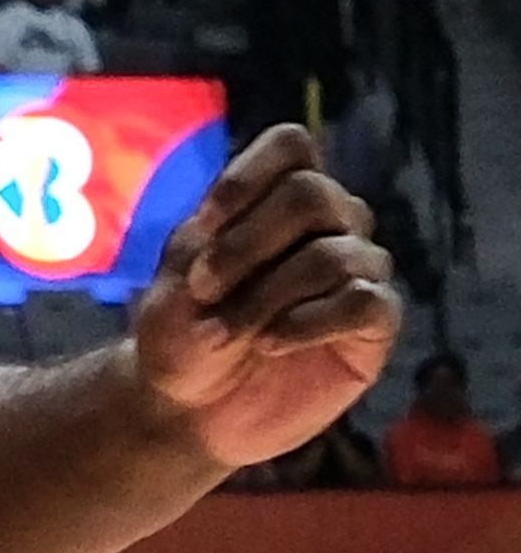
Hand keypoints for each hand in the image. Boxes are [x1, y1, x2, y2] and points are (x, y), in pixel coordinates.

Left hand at [134, 124, 401, 465]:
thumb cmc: (178, 333)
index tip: (203, 224)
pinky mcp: (374, 327)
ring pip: (338, 254)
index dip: (248, 176)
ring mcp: (356, 273)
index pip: (293, 146)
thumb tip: (286, 191)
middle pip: (314, 195)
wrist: (183, 406)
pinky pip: (366, 302)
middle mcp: (326, 226)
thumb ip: (227, 227)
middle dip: (249, 244)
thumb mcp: (184, 274)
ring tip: (227, 331)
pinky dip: (310, 322)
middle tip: (204, 289)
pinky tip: (270, 343)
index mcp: (272, 200)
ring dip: (269, 294)